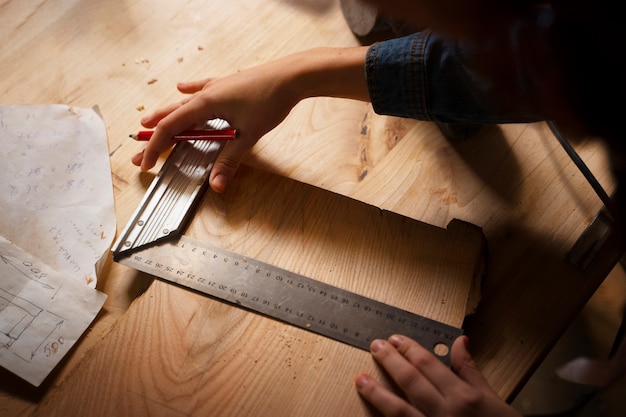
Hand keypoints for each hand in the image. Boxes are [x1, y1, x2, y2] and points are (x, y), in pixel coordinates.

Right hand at [132, 59, 299, 192]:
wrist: (290, 76)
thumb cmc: (270, 99)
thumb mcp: (247, 136)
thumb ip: (229, 160)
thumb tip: (217, 183)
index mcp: (205, 105)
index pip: (170, 128)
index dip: (154, 147)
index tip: (145, 162)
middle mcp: (206, 94)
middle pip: (172, 117)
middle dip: (154, 136)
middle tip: (139, 150)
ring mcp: (216, 88)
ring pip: (183, 103)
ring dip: (166, 114)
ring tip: (148, 119)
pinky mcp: (227, 85)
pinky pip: (202, 89)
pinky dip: (190, 91)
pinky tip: (182, 87)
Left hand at [355, 335, 521, 416]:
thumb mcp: (493, 399)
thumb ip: (471, 370)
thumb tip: (460, 341)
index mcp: (464, 397)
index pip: (429, 365)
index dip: (409, 349)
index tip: (394, 338)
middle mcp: (447, 413)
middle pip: (411, 381)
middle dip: (390, 362)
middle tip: (374, 346)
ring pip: (399, 410)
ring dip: (377, 393)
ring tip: (360, 379)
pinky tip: (372, 414)